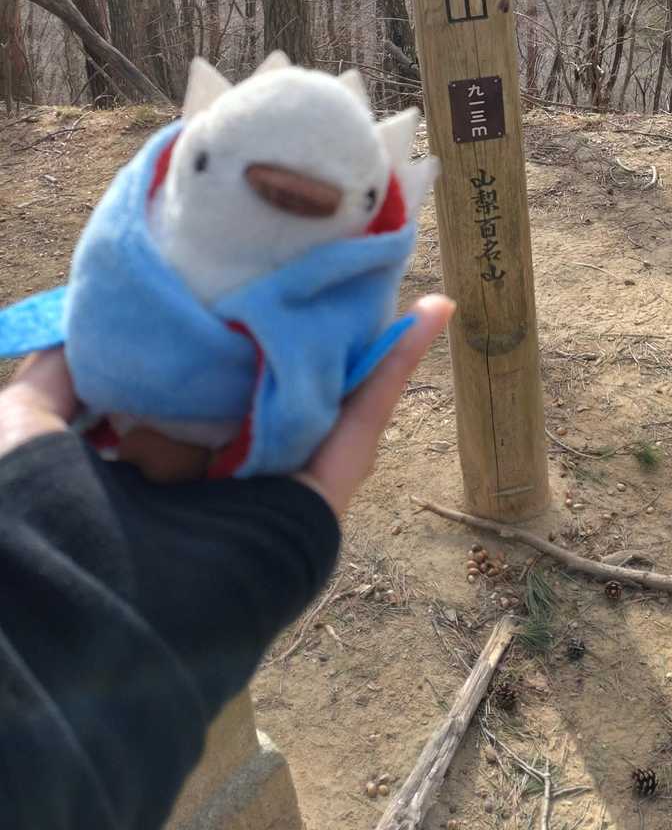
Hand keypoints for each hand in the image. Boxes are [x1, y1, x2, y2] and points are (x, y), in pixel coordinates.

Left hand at [0, 294, 454, 516]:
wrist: (85, 615)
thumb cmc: (45, 520)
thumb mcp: (27, 430)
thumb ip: (58, 379)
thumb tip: (84, 325)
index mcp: (143, 463)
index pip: (194, 383)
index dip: (220, 326)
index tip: (240, 267)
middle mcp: (209, 477)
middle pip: (268, 387)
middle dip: (299, 328)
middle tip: (322, 260)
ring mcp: (266, 491)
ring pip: (324, 402)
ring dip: (360, 341)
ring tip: (383, 272)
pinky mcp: (313, 507)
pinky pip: (359, 434)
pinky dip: (394, 375)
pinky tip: (427, 318)